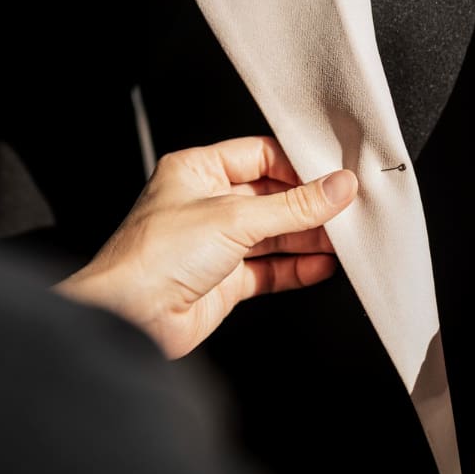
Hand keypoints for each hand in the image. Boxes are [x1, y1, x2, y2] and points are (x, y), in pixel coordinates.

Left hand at [56, 136, 357, 357]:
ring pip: (272, 234)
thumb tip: (336, 187)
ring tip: (342, 240)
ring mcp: (214, 243)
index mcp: (196, 171)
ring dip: (307, 238)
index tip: (333, 177)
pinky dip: (296, 267)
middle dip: (307, 206)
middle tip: (345, 210)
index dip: (297, 166)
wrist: (130, 317)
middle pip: (270, 196)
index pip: (259, 155)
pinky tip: (321, 266)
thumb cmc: (153, 257)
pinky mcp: (223, 280)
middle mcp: (205, 203)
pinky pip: (268, 268)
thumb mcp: (235, 218)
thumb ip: (293, 206)